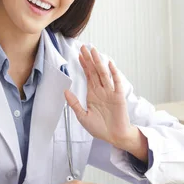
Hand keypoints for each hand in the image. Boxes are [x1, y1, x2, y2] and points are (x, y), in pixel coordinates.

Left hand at [64, 46, 147, 160]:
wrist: (114, 136)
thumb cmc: (99, 128)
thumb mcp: (82, 116)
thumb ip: (74, 103)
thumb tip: (65, 91)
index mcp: (93, 93)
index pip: (88, 75)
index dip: (83, 65)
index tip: (79, 54)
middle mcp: (101, 90)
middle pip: (95, 71)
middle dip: (89, 59)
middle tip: (84, 47)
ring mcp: (110, 92)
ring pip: (104, 73)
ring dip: (99, 62)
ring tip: (94, 51)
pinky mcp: (118, 96)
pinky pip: (116, 82)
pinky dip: (113, 73)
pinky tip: (109, 64)